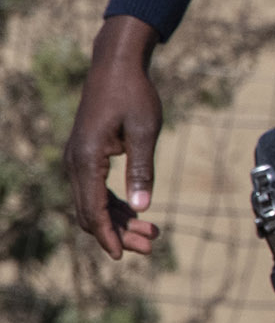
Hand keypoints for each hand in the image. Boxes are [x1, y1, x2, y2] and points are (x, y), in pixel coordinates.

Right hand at [63, 15, 164, 258]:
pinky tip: (138, 213)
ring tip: (151, 235)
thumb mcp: (145, 131)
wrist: (115, 66)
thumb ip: (143, 169)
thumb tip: (144, 207)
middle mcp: (76, 162)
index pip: (93, 209)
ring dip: (119, 220)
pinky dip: (116, 203)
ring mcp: (78, 159)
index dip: (108, 235)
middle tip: (150, 246)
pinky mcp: (86, 156)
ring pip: (94, 202)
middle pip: (91, 211)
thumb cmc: (133, 95)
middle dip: (118, 233)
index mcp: (87, 159)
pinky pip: (96, 188)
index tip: (123, 256)